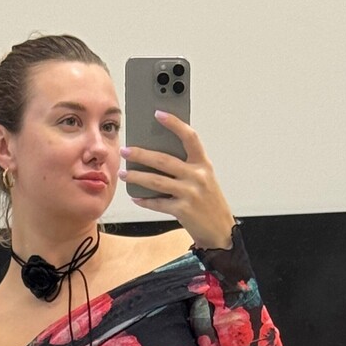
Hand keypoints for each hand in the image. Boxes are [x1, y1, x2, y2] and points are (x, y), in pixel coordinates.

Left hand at [120, 110, 236, 248]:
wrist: (221, 232)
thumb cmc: (210, 203)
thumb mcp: (205, 179)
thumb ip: (187, 166)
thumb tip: (157, 155)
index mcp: (203, 164)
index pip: (190, 137)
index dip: (174, 124)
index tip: (158, 114)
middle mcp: (198, 176)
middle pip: (164, 160)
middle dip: (141, 154)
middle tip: (126, 150)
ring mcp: (190, 193)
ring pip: (156, 181)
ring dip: (137, 177)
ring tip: (124, 174)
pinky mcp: (183, 210)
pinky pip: (158, 203)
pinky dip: (145, 200)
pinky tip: (136, 197)